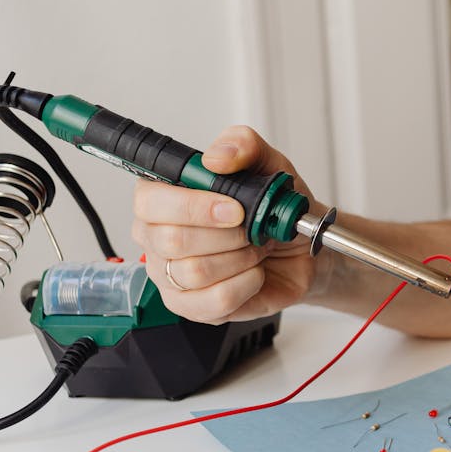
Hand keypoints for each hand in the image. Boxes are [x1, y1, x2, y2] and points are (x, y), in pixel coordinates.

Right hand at [131, 126, 318, 323]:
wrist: (301, 249)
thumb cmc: (273, 209)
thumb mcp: (269, 164)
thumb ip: (243, 145)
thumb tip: (217, 156)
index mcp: (163, 198)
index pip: (149, 202)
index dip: (193, 207)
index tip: (234, 209)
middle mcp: (157, 237)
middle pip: (172, 241)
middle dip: (228, 235)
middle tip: (251, 230)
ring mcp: (171, 276)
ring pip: (194, 272)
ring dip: (241, 258)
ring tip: (254, 249)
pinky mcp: (192, 307)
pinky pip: (215, 300)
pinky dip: (247, 284)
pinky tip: (254, 273)